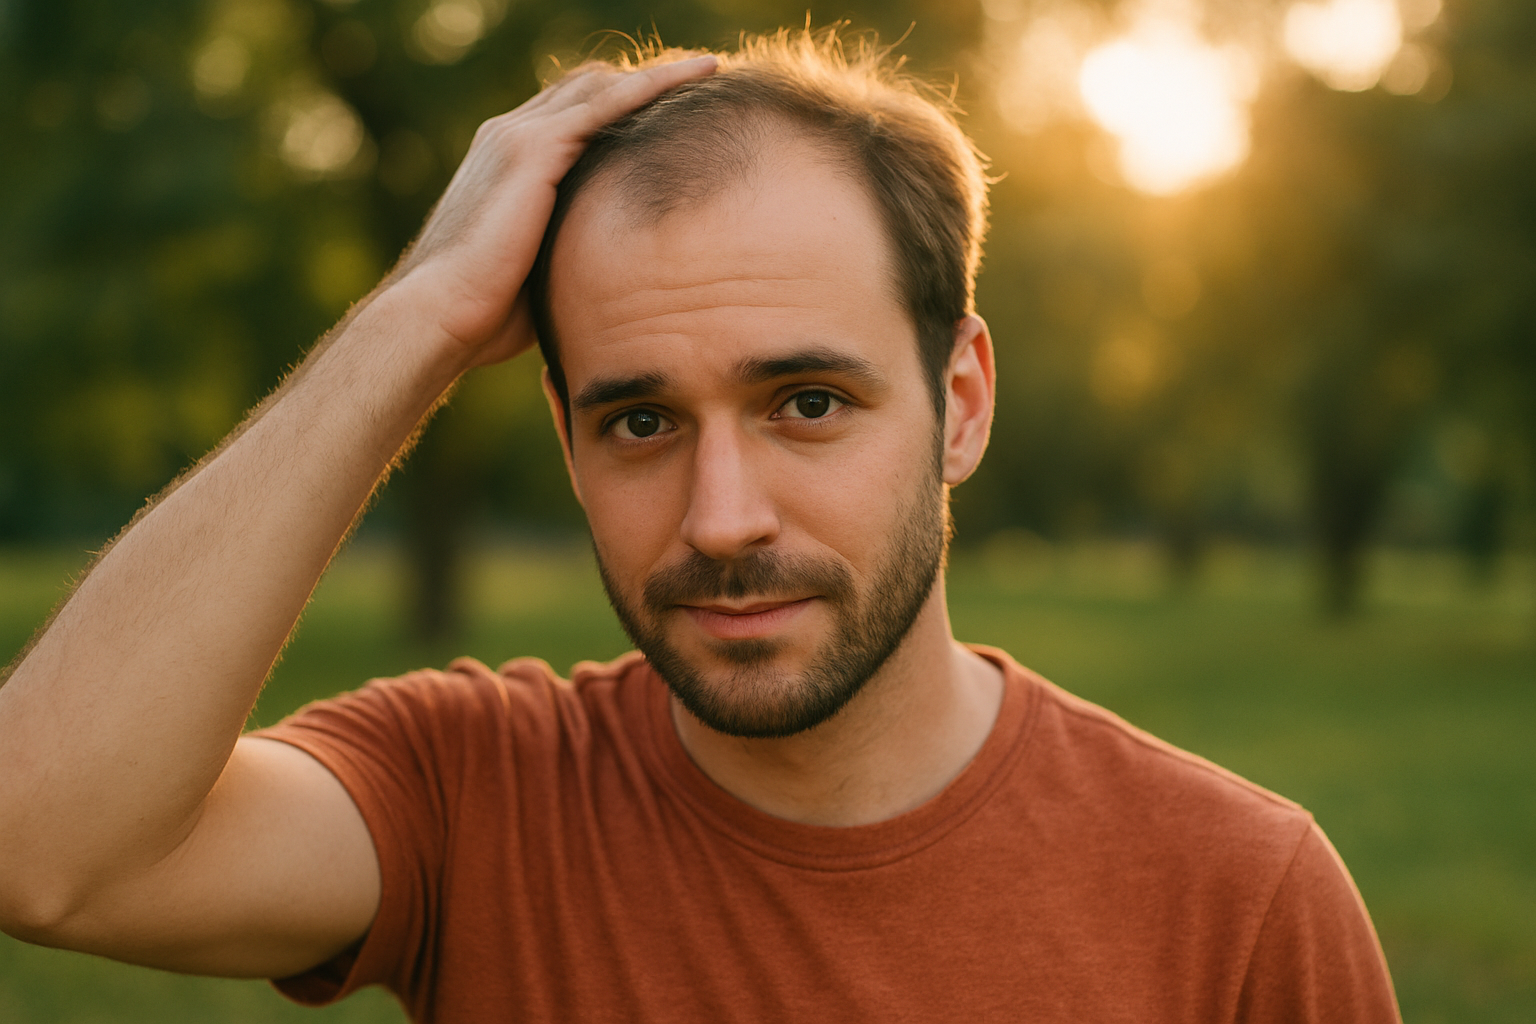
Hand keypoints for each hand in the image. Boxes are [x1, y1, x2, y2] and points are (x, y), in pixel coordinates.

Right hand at [385, 55, 717, 368]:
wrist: (440, 315)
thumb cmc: (485, 316)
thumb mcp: (540, 273)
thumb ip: (573, 256)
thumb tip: (615, 282)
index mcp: (507, 162)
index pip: (572, 116)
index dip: (620, 110)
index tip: (670, 115)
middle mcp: (510, 135)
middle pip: (588, 88)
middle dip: (643, 83)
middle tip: (702, 83)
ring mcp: (519, 136)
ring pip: (602, 86)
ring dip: (658, 75)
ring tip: (710, 68)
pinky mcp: (534, 149)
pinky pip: (607, 103)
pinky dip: (653, 85)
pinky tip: (695, 77)